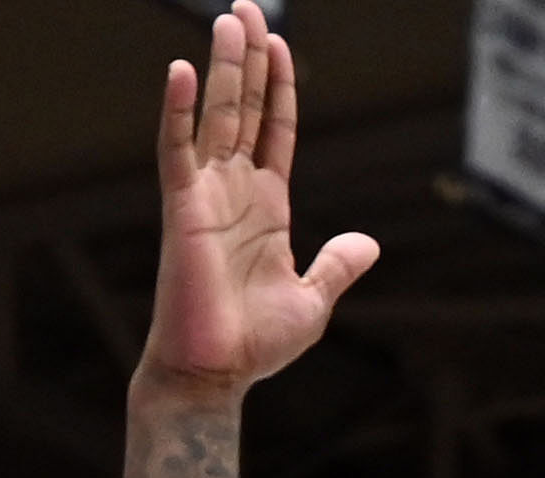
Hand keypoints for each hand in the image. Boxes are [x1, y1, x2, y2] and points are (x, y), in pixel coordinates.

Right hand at [139, 4, 378, 399]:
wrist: (215, 374)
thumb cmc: (256, 344)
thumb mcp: (313, 300)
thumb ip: (336, 266)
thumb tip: (368, 243)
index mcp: (267, 206)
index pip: (275, 131)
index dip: (280, 87)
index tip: (280, 43)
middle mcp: (234, 191)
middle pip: (245, 109)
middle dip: (249, 59)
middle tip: (249, 6)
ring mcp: (206, 194)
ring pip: (217, 116)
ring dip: (224, 66)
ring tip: (231, 17)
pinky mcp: (181, 208)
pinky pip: (176, 149)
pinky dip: (178, 110)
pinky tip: (184, 70)